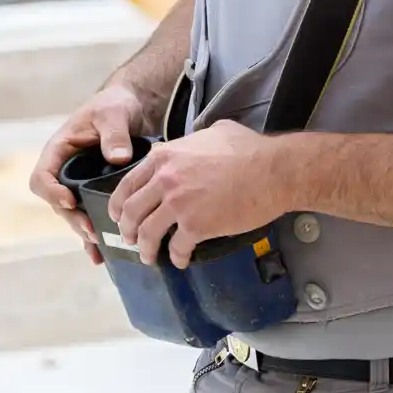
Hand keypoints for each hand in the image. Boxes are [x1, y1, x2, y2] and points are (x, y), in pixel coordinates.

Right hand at [29, 81, 151, 264]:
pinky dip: (94, 234)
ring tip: (99, 247)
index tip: (69, 200)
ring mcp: (78, 184)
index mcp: (59, 151)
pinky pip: (89, 216)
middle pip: (58, 203)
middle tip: (92, 230)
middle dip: (73, 219)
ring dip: (84, 232)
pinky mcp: (95, 192)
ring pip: (74, 215)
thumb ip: (114, 133)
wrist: (131, 108)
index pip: (42, 178)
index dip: (51, 192)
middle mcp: (64, 172)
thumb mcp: (114, 113)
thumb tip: (117, 157)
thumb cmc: (115, 106)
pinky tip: (103, 255)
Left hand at [109, 120, 286, 268]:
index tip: (120, 215)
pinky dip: (176, 258)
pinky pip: (176, 248)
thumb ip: (192, 141)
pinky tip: (182, 260)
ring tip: (150, 256)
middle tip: (131, 239)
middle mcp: (165, 179)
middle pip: (131, 211)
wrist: (273, 170)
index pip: (128, 183)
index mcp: (165, 157)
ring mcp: (178, 204)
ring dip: (145, 249)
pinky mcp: (196, 226)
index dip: (119, 204)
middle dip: (127, 230)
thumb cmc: (250, 149)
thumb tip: (189, 143)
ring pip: (147, 234)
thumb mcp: (214, 132)